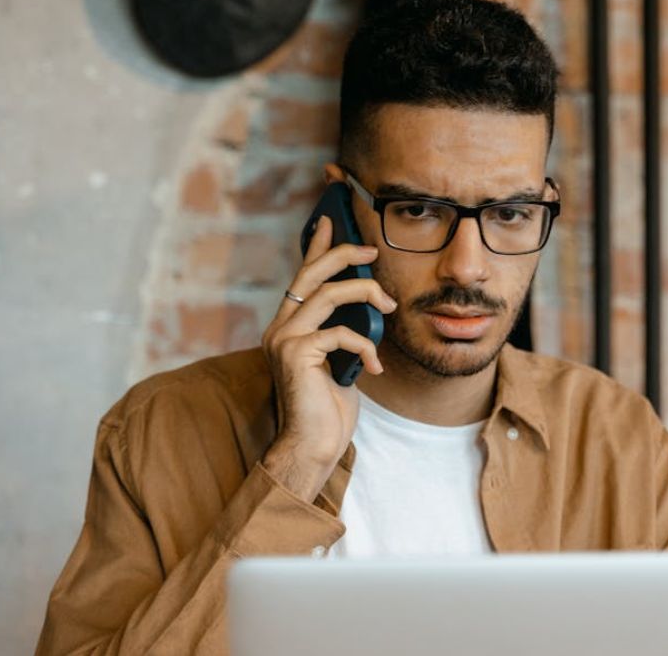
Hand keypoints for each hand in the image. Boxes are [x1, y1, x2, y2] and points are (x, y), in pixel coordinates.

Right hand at [258, 216, 396, 500]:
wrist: (312, 446)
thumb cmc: (328, 409)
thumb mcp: (338, 361)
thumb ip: (340, 331)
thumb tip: (367, 304)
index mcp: (288, 326)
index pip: (303, 277)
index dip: (317, 246)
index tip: (331, 220)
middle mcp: (279, 327)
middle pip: (311, 274)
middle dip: (342, 255)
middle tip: (371, 251)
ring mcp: (283, 340)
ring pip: (328, 295)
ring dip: (365, 294)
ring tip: (388, 305)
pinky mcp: (296, 354)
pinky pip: (340, 332)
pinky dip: (365, 345)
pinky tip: (374, 367)